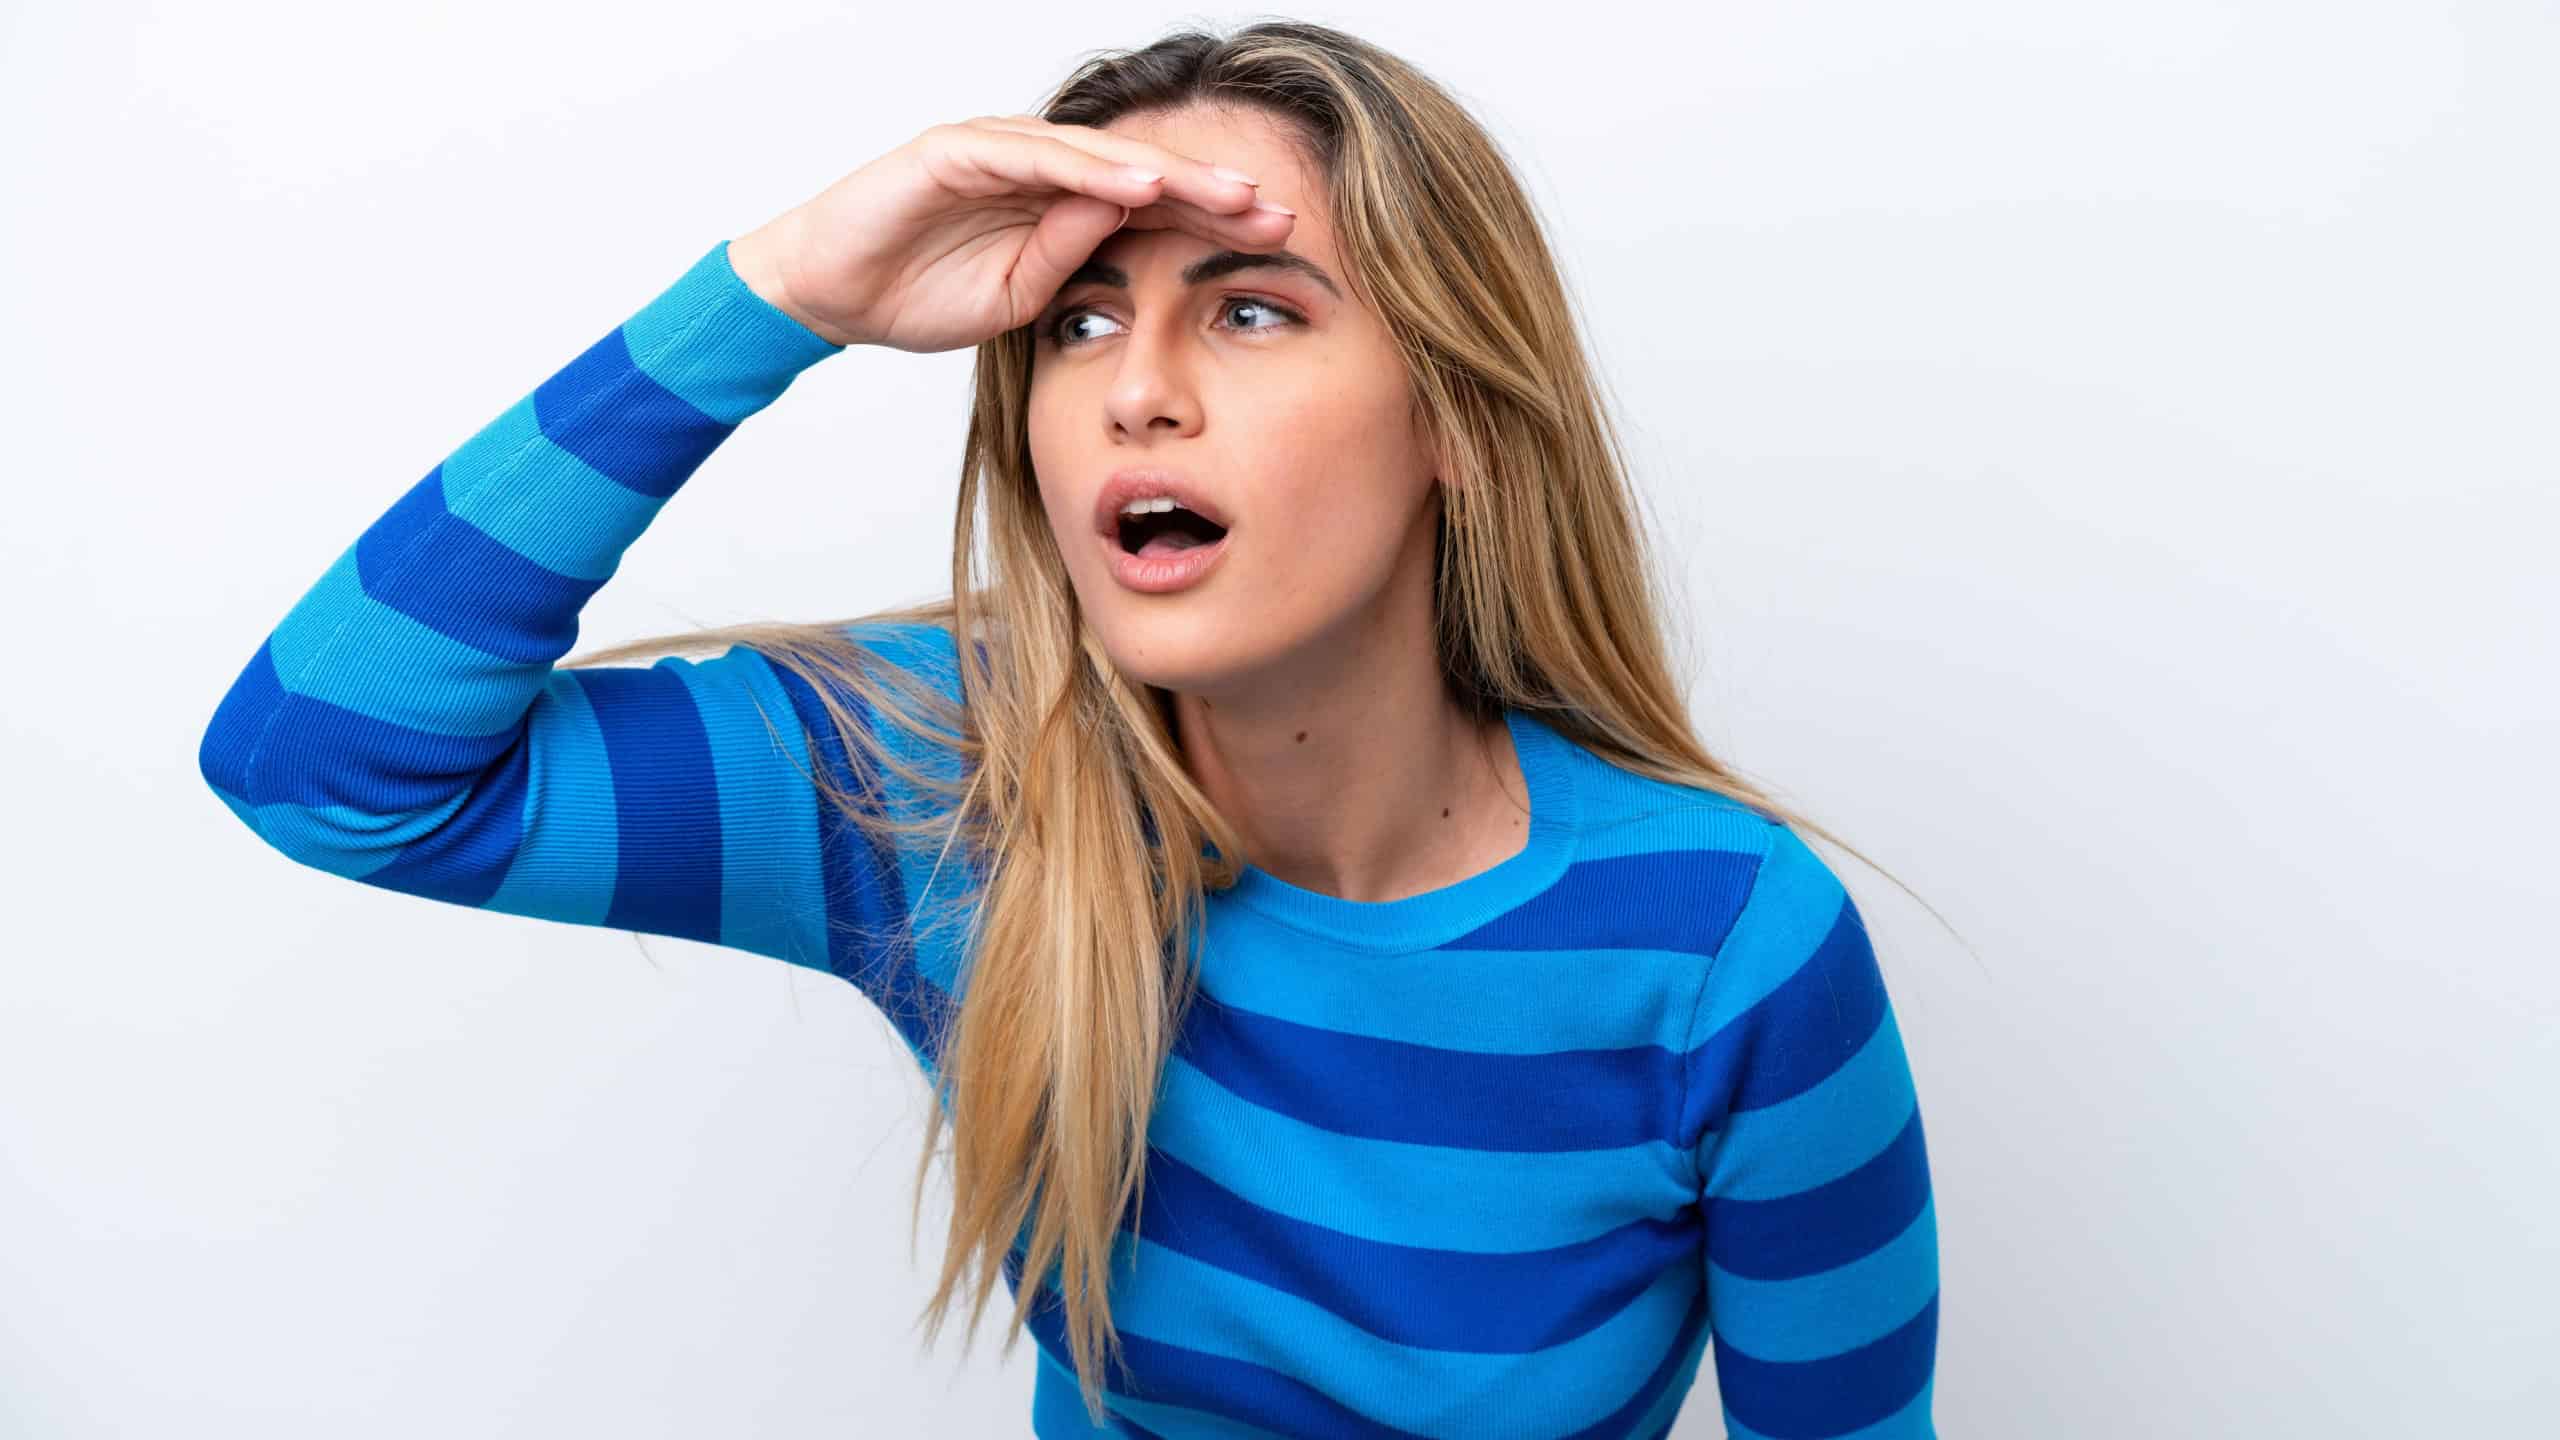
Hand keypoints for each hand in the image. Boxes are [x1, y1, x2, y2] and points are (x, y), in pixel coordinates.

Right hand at [729, 113, 1295, 352]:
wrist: (826, 292)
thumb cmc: (915, 292)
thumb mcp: (1015, 296)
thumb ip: (1068, 259)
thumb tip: (1126, 223)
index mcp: (1056, 200)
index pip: (1149, 201)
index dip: (1211, 217)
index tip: (1275, 240)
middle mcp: (1036, 163)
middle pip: (1140, 169)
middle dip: (1211, 191)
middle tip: (1279, 211)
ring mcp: (998, 148)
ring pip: (1100, 153)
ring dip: (1168, 173)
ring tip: (1228, 193)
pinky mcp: (958, 148)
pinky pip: (1036, 155)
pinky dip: (1091, 167)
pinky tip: (1140, 183)